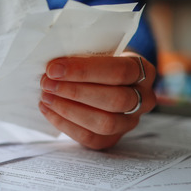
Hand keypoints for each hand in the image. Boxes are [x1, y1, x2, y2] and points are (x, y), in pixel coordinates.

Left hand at [38, 52, 155, 149]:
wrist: (105, 80)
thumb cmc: (99, 62)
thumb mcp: (99, 51)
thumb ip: (84, 55)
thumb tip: (54, 65)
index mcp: (144, 70)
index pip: (119, 71)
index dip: (85, 70)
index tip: (54, 68)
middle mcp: (144, 98)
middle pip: (115, 100)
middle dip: (75, 92)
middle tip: (47, 83)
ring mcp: (130, 122)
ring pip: (105, 123)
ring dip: (69, 110)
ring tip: (46, 97)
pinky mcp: (113, 138)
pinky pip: (91, 138)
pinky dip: (66, 125)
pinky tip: (48, 110)